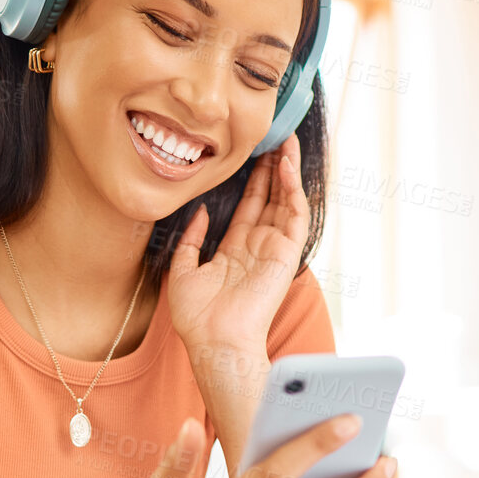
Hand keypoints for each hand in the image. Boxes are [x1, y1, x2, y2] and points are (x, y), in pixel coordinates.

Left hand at [168, 135, 309, 351]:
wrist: (214, 340)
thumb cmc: (198, 317)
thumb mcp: (184, 269)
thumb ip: (192, 239)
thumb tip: (200, 210)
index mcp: (236, 250)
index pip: (248, 207)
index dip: (251, 180)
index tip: (249, 153)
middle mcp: (258, 247)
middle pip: (269, 198)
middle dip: (271, 168)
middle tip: (271, 137)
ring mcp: (274, 249)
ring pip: (285, 201)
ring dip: (286, 172)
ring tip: (284, 142)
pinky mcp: (287, 254)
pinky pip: (295, 215)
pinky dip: (293, 189)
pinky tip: (286, 166)